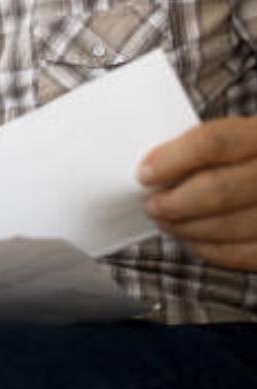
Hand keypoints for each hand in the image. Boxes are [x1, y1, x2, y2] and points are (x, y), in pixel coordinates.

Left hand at [138, 116, 256, 270]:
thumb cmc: (244, 154)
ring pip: (228, 226)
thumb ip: (201, 147)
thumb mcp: (235, 136)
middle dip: (174, 202)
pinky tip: (190, 239)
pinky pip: (241, 253)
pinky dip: (208, 248)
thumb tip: (151, 169)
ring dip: (186, 228)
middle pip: (218, 189)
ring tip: (165, 222)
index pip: (213, 142)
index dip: (172, 160)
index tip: (144, 174)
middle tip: (150, 204)